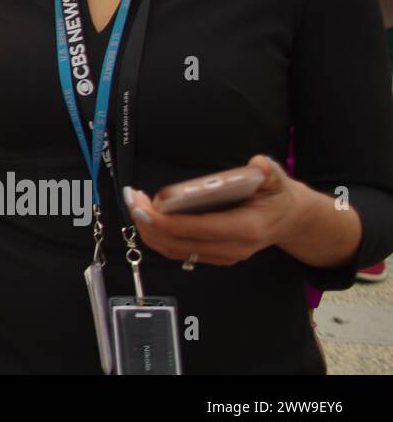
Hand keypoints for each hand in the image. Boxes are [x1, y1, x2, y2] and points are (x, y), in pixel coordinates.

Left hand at [124, 155, 305, 265]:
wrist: (289, 220)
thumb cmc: (277, 196)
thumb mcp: (277, 179)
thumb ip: (268, 171)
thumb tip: (257, 166)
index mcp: (246, 228)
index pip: (198, 229)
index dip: (167, 221)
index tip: (144, 206)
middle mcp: (232, 248)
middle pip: (179, 243)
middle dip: (149, 223)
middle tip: (132, 199)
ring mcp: (223, 255)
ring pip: (174, 250)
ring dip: (149, 230)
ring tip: (136, 204)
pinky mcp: (214, 255)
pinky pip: (179, 250)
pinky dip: (159, 235)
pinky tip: (148, 214)